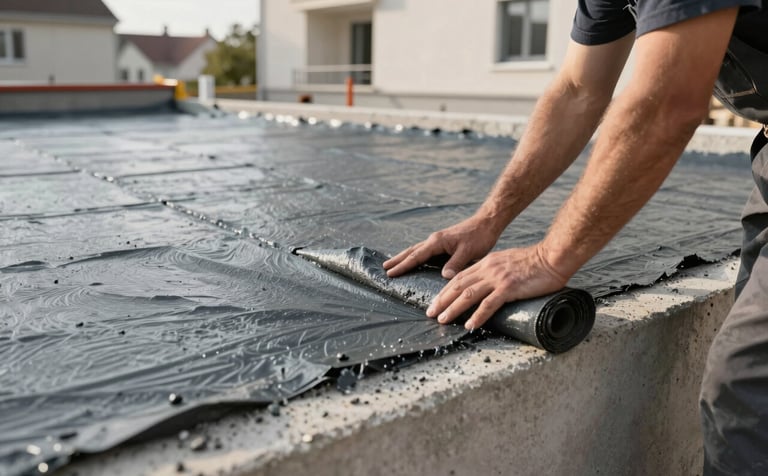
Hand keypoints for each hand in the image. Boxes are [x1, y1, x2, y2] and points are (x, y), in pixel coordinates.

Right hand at [383, 215, 500, 278]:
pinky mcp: (444, 242)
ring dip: (404, 257)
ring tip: (393, 263)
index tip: (390, 272)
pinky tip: (415, 260)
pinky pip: (424, 250)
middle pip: (412, 251)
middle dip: (398, 260)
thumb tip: (444, 277)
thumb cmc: (479, 236)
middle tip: (385, 267)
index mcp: (437, 242)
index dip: (403, 265)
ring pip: (417, 249)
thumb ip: (455, 264)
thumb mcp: (468, 252)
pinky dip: (415, 255)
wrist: (487, 222)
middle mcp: (434, 240)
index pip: (416, 256)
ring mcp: (438, 240)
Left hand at [426, 244, 568, 329]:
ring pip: (468, 295)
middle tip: (431, 313)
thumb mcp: (507, 263)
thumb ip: (495, 272)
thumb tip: (488, 286)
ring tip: (443, 320)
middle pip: (458, 286)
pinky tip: (470, 325)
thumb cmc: (535, 262)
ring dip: (453, 309)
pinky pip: (489, 304)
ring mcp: (498, 278)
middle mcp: (488, 269)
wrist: (553, 256)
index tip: (436, 302)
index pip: (459, 278)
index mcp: (486, 263)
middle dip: (442, 300)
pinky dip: (478, 316)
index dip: (445, 291)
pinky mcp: (509, 287)